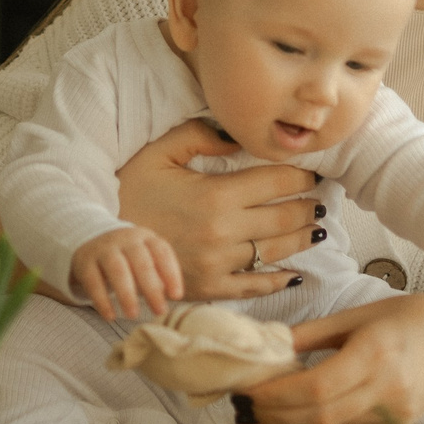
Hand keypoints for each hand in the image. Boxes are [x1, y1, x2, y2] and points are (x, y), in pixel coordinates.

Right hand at [70, 225, 181, 321]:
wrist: (91, 240)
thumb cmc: (128, 258)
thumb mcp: (145, 259)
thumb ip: (159, 276)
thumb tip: (172, 299)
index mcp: (145, 238)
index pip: (162, 252)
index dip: (171, 273)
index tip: (177, 296)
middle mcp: (125, 240)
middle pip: (141, 262)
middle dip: (152, 288)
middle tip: (160, 311)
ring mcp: (104, 248)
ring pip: (117, 269)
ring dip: (127, 294)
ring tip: (133, 315)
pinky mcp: (85, 261)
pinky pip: (93, 281)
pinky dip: (102, 300)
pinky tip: (110, 316)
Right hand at [115, 118, 324, 302]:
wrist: (102, 241)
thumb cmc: (129, 192)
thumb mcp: (159, 152)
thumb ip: (199, 134)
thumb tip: (237, 134)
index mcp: (215, 195)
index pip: (275, 181)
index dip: (301, 175)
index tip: (313, 173)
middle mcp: (222, 232)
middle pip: (284, 217)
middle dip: (308, 207)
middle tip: (322, 201)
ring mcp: (217, 264)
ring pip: (276, 252)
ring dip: (302, 240)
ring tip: (317, 230)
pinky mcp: (209, 288)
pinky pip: (253, 287)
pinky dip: (277, 281)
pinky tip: (293, 273)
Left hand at [242, 293, 423, 423]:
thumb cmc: (412, 317)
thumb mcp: (360, 314)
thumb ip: (313, 333)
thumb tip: (269, 345)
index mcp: (375, 353)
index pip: (316, 386)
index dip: (277, 393)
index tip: (248, 389)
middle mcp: (387, 389)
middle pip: (319, 415)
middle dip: (276, 413)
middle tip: (246, 403)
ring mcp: (395, 413)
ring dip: (292, 419)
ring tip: (264, 405)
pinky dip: (319, 418)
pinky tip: (301, 407)